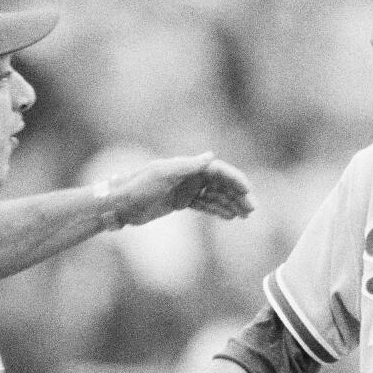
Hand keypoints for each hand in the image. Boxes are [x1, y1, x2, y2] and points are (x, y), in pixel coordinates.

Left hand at [110, 153, 253, 225]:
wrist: (120, 204)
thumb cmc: (138, 186)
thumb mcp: (162, 174)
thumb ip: (188, 166)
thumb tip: (212, 155)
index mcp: (187, 166)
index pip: (218, 171)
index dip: (235, 180)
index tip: (247, 191)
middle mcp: (189, 176)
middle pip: (220, 184)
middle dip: (238, 195)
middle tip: (251, 210)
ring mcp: (186, 189)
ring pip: (215, 196)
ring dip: (231, 204)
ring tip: (244, 216)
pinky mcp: (181, 202)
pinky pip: (205, 205)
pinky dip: (218, 210)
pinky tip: (230, 217)